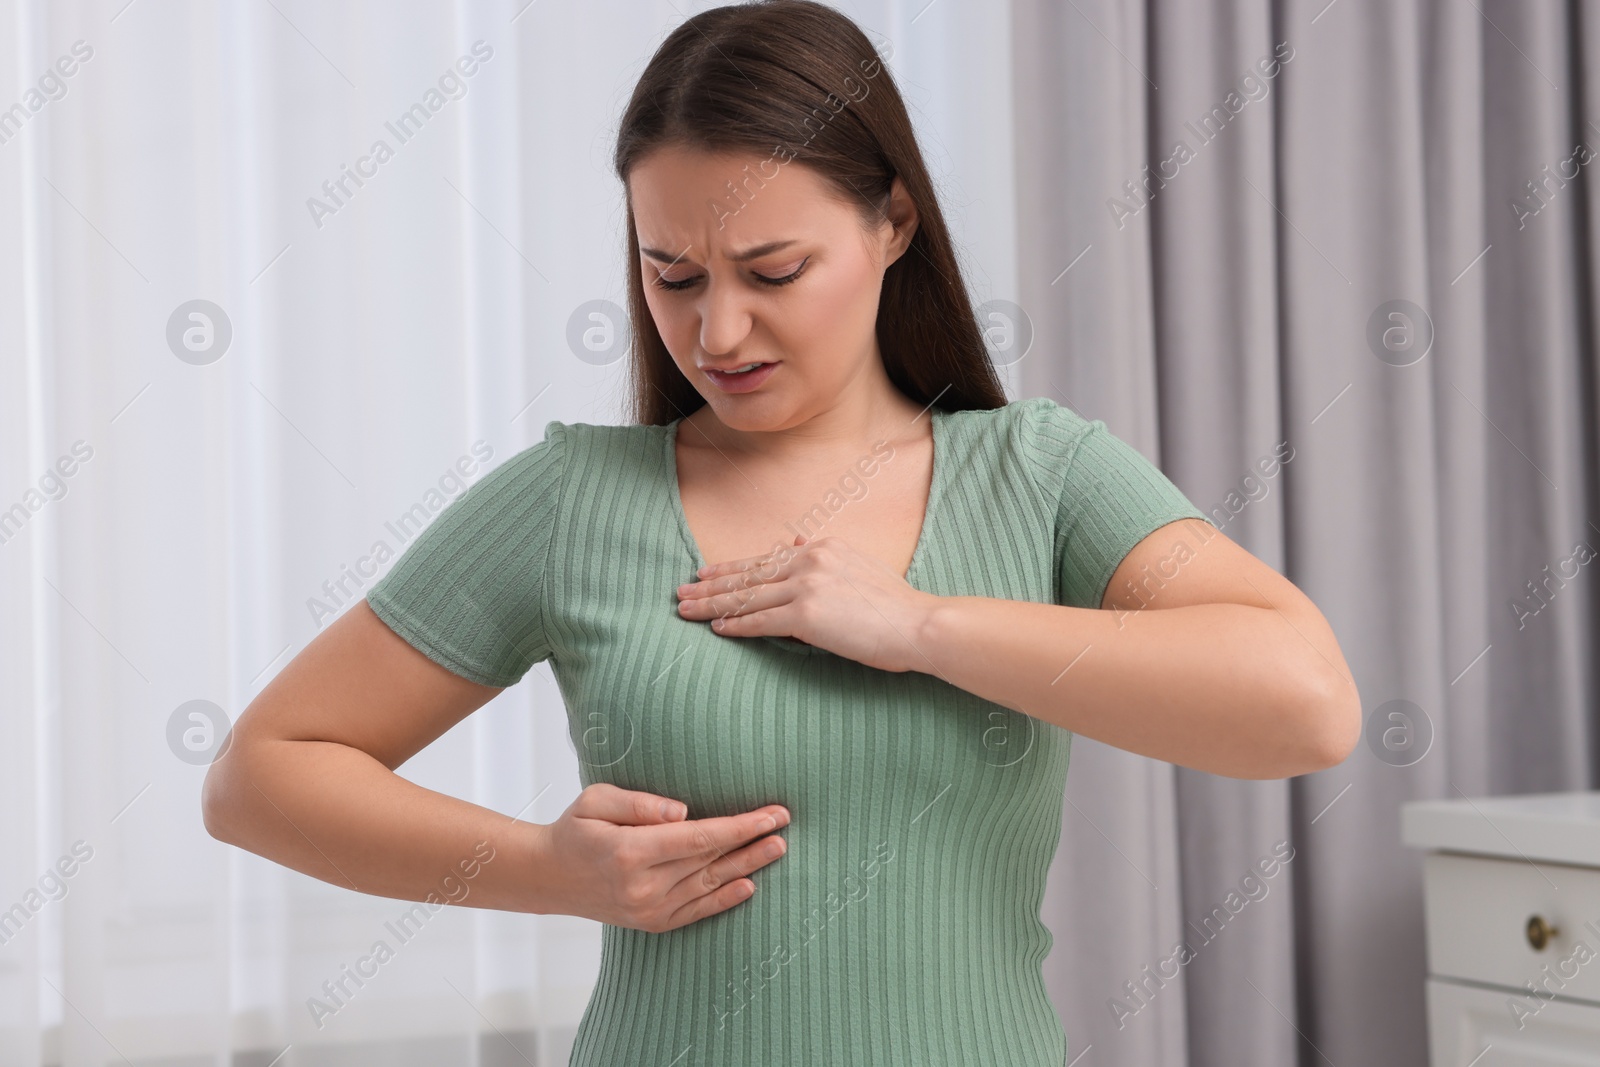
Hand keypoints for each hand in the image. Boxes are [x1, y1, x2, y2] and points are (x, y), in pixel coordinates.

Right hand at [530, 783, 789, 932]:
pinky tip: (750, 885)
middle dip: (751, 842)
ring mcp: (648, 909)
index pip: (699, 837)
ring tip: (776, 849)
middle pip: (710, 861)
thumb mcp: (595, 800)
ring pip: (708, 885)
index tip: (770, 814)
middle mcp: (642, 886)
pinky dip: (724, 899)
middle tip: (785, 825)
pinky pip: (696, 911)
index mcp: (630, 851)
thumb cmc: (575, 830)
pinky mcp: (651, 922)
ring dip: (747, 867)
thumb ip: (639, 803)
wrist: (548, 877)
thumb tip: (683, 811)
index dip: (739, 826)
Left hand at [675, 533, 940, 672]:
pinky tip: (717, 628)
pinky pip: (761, 621)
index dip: (732, 568)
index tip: (706, 572)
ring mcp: (806, 586)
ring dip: (712, 604)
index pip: (766, 559)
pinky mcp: (806, 615)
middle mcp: (810, 559)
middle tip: (681, 590)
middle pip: (748, 574)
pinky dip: (737, 624)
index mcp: (822, 547)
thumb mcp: (859, 567)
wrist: (918, 624)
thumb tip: (793, 539)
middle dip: (711, 584)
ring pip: (747, 596)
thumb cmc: (896, 606)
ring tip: (685, 609)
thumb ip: (825, 555)